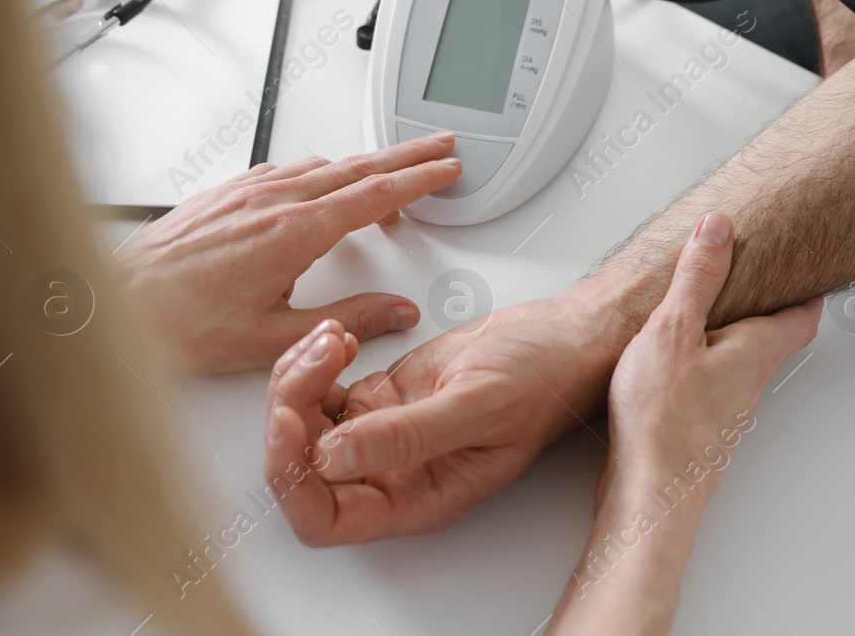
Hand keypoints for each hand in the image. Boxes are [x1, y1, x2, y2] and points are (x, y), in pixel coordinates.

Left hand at [120, 133, 460, 372]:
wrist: (107, 303)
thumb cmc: (175, 323)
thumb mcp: (272, 339)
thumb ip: (344, 321)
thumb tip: (396, 311)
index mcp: (294, 231)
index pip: (375, 194)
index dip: (419, 179)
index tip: (447, 168)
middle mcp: (272, 199)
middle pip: (358, 166)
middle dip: (406, 155)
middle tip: (440, 145)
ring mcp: (246, 190)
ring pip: (323, 165)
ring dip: (365, 164)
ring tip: (392, 172)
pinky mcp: (225, 193)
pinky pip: (288, 170)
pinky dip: (321, 172)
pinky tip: (321, 185)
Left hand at [263, 284, 626, 543]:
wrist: (565, 338)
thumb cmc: (544, 378)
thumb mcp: (478, 405)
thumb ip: (407, 437)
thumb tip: (332, 458)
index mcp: (416, 497)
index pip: (325, 518)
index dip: (294, 479)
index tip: (288, 421)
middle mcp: (394, 473)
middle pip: (304, 468)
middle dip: (290, 411)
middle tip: (311, 360)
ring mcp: (385, 433)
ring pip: (306, 424)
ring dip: (300, 379)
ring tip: (331, 337)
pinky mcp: (383, 396)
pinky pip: (323, 390)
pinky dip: (317, 361)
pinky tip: (338, 336)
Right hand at [547, 213, 819, 634]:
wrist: (649, 496)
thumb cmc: (664, 422)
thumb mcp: (674, 331)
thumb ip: (697, 279)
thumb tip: (720, 229)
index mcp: (753, 352)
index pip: (801, 316)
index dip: (809, 288)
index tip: (811, 265)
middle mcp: (747, 383)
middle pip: (771, 340)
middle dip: (765, 308)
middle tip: (759, 280)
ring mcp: (723, 411)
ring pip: (737, 364)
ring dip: (729, 336)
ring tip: (710, 311)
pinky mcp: (696, 431)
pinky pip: (708, 386)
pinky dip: (699, 364)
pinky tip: (672, 362)